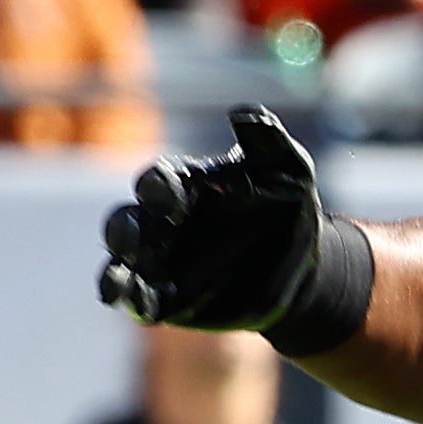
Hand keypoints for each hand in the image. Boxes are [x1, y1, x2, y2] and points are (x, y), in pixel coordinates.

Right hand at [98, 104, 327, 330]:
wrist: (305, 265)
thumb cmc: (290, 207)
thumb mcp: (291, 171)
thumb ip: (269, 143)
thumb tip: (247, 115)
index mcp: (184, 184)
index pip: (158, 180)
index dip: (160, 188)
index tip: (173, 199)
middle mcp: (163, 221)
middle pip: (127, 221)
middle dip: (126, 230)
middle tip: (135, 239)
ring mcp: (161, 260)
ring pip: (124, 262)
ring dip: (117, 271)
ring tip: (118, 283)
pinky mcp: (168, 299)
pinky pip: (140, 302)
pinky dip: (134, 303)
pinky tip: (141, 308)